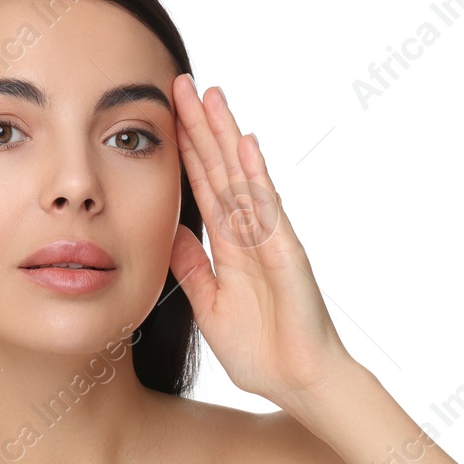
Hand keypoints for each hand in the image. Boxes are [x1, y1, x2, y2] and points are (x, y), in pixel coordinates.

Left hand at [168, 73, 356, 408]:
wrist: (296, 382)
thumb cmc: (260, 350)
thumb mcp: (209, 304)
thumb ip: (191, 268)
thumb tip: (169, 232)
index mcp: (230, 246)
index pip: (203, 186)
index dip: (186, 150)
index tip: (167, 113)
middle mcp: (250, 233)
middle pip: (221, 168)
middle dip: (201, 126)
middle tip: (181, 81)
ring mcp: (270, 239)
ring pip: (243, 177)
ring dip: (226, 136)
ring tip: (211, 94)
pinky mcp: (286, 254)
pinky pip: (268, 210)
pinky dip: (257, 177)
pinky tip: (245, 146)